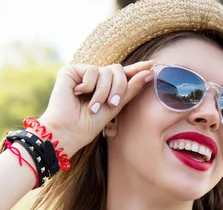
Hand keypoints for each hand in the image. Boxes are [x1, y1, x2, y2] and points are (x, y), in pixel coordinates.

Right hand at [39, 60, 154, 154]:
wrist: (69, 132)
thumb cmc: (88, 125)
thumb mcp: (115, 107)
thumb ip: (130, 89)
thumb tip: (150, 72)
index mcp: (104, 87)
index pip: (122, 75)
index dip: (136, 69)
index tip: (153, 65)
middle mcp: (93, 78)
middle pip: (117, 70)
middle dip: (119, 88)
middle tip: (112, 104)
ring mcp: (82, 74)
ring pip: (106, 71)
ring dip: (103, 92)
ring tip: (92, 107)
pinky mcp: (70, 71)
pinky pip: (92, 70)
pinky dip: (88, 86)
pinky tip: (77, 95)